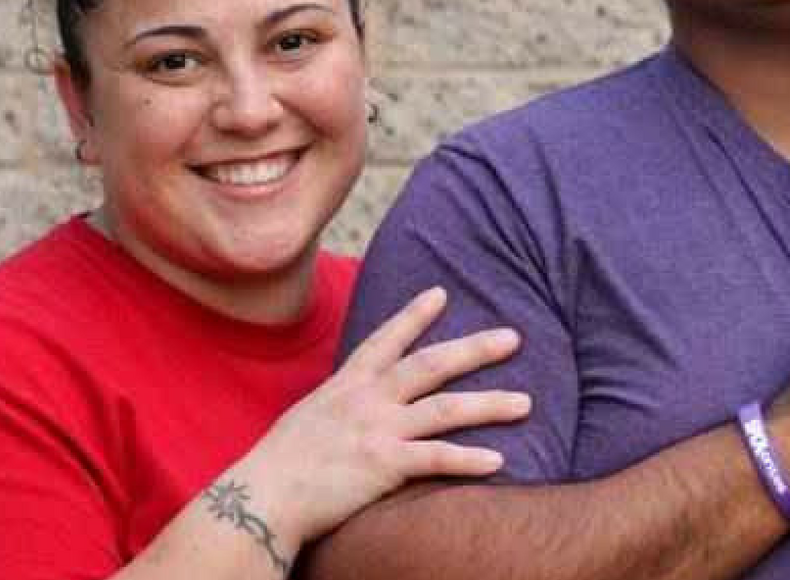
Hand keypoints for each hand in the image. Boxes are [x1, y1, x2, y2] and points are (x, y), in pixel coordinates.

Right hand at [233, 286, 529, 543]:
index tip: (441, 293)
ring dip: (490, 404)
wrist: (263, 495)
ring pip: (446, 409)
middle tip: (513, 337)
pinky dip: (470, 459)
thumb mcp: (309, 417)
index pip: (386, 339)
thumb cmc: (280, 463)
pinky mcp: (384, 465)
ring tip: (526, 403)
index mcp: (347, 384)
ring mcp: (378, 430)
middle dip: (474, 349)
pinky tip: (499, 461)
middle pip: (431, 364)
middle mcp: (367, 399)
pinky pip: (437, 458)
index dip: (415, 315)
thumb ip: (340, 406)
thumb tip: (357, 405)